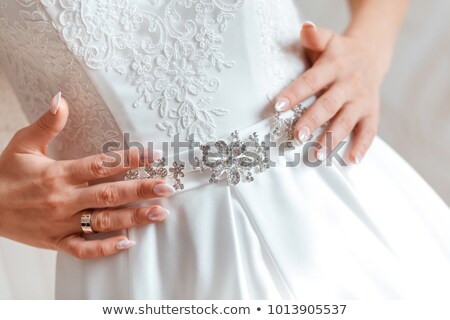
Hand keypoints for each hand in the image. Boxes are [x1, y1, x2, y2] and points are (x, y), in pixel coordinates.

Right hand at [0, 93, 172, 258]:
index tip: (153, 155)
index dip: (129, 159)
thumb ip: (46, 124)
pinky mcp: (57, 241)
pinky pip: (83, 249)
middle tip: (166, 187)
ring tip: (158, 213)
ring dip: (133, 218)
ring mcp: (62, 223)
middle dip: (140, 190)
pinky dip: (104, 248)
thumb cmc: (4, 175)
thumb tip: (61, 99)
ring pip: (103, 221)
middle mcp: (65, 199)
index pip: (101, 165)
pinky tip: (127, 243)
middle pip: (109, 194)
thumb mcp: (22, 144)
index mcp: (59, 174)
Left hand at [275, 21, 388, 163]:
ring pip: (347, 121)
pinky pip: (369, 131)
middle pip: (329, 105)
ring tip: (316, 154)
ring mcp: (362, 100)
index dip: (295, 93)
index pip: (311, 81)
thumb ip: (314, 37)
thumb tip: (304, 28)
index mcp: (334, 66)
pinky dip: (362, 146)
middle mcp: (349, 84)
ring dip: (332, 139)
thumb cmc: (339, 51)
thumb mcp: (327, 39)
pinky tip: (351, 161)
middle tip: (296, 137)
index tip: (277, 107)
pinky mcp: (372, 112)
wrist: (372, 53)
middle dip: (313, 121)